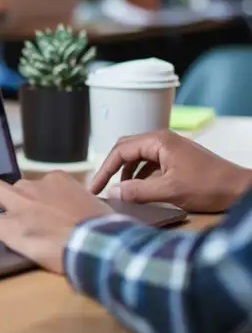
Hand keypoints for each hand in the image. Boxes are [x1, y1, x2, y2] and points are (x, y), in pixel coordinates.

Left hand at [0, 174, 112, 273]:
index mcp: (58, 181)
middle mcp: (36, 187)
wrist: (99, 243)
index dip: (24, 197)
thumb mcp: (95, 206)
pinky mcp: (11, 226)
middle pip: (4, 182)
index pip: (34, 184)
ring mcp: (21, 204)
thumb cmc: (105, 229)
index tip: (22, 207)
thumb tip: (84, 214)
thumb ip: (81, 204)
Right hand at [91, 130, 251, 212]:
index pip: (120, 150)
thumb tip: (113, 193)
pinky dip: (139, 175)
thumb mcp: (170, 191)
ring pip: (137, 156)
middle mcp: (161, 139)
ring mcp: (169, 148)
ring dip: (126, 173)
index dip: (104, 169)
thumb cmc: (209, 186)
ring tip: (120, 191)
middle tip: (101, 187)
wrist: (240, 188)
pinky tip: (138, 190)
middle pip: (126, 149)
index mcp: (158, 141)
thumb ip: (138, 191)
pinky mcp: (175, 158)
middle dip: (112, 168)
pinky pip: (149, 163)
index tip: (95, 187)